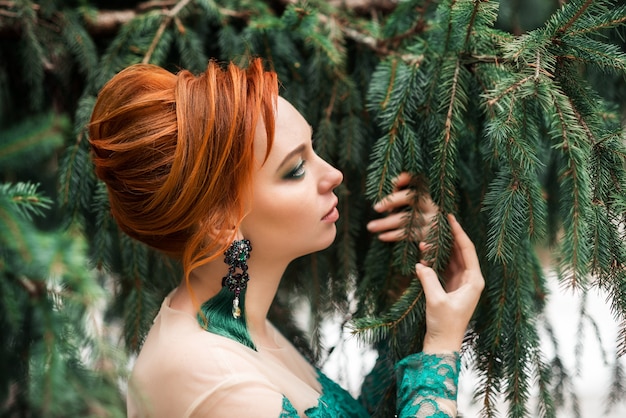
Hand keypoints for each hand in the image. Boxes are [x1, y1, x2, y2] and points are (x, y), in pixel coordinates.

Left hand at [366, 172, 436, 241]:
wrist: (439, 235)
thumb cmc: (420, 214)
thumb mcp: (415, 201)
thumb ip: (403, 192)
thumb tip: (393, 183)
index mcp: (429, 194)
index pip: (418, 181)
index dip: (407, 179)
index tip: (393, 181)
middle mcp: (432, 205)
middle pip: (411, 198)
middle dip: (392, 201)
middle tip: (375, 208)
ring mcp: (432, 221)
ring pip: (407, 220)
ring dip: (386, 223)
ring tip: (370, 227)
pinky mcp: (429, 236)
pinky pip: (409, 235)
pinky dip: (393, 236)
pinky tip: (381, 236)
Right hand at [418, 214, 483, 352]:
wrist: (443, 344)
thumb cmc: (445, 325)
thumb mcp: (436, 300)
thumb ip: (428, 279)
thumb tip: (420, 263)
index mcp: (474, 281)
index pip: (467, 250)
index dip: (459, 232)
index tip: (451, 218)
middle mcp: (470, 280)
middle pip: (460, 252)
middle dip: (449, 237)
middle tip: (438, 222)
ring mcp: (460, 283)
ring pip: (450, 259)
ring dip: (439, 249)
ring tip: (427, 237)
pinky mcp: (450, 288)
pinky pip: (443, 268)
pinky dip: (434, 260)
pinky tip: (424, 253)